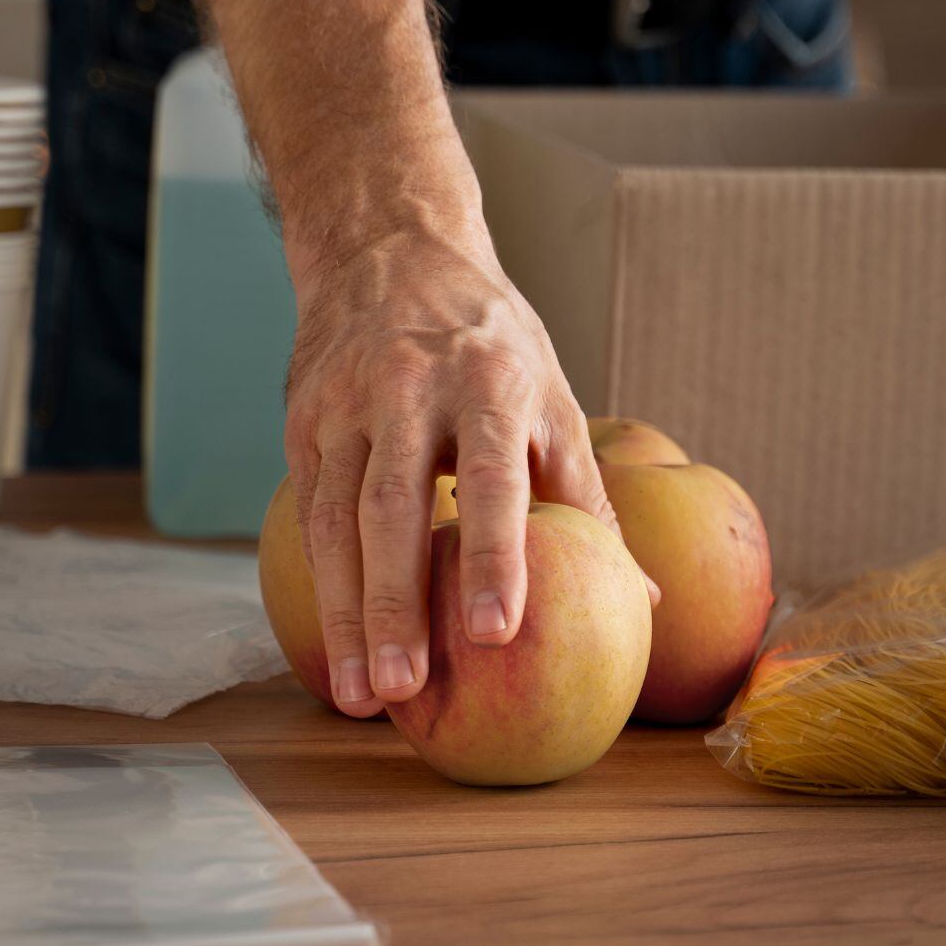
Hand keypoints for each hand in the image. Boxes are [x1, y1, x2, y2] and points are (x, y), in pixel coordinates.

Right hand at [283, 226, 639, 717]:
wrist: (390, 250)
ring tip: (359, 695)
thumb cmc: (492, 345)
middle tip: (404, 690)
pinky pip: (310, 514)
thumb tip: (642, 598)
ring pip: (337, 521)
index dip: (494, 556)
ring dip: (343, 616)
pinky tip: (333, 643)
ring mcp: (346, 405)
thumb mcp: (551, 397)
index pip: (491, 477)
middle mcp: (409, 390)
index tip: (497, 631)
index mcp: (489, 382)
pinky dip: (320, 583)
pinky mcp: (303, 422)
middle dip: (395, 607)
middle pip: (394, 510)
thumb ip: (588, 497)